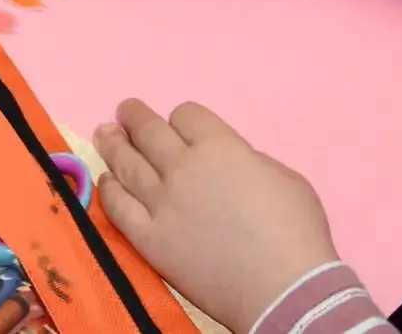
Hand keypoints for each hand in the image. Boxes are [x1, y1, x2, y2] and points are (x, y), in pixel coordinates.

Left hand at [95, 99, 335, 333]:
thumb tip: (230, 161)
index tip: (180, 125)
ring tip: (104, 132)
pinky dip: (110, 189)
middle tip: (125, 111)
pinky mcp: (147, 236)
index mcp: (219, 148)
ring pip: (125, 162)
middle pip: (148, 131)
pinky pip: (118, 205)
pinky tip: (107, 180)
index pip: (187, 116)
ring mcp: (160, 202)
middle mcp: (182, 167)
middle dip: (134, 116)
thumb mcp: (286, 179)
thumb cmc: (297, 234)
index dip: (184, 119)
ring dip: (112, 143)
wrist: (285, 291)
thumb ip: (250, 161)